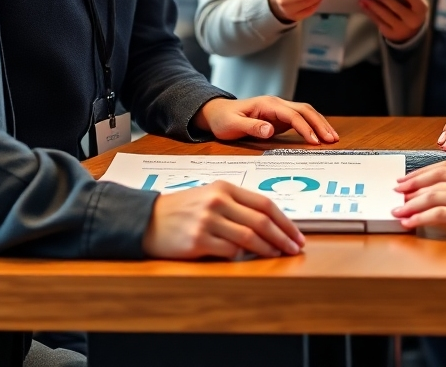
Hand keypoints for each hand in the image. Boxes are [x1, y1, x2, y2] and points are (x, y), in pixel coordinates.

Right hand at [142, 180, 304, 258]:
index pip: (264, 203)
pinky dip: (242, 256)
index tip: (296, 234)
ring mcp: (208, 220)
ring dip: (268, 248)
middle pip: (261, 220)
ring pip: (248, 237)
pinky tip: (248, 258)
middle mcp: (218, 201)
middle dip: (282, 236)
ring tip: (278, 255)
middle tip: (294, 248)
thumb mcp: (211, 196)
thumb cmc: (184, 209)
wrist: (148, 219)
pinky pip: (229, 251)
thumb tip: (269, 223)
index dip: (284, 221)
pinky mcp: (198, 240)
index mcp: (225, 187)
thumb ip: (237, 205)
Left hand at [193, 96, 338, 144]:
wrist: (218, 113)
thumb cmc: (224, 119)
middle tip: (332, 139)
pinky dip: (313, 127)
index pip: (292, 114)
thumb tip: (270, 129)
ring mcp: (280, 110)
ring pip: (306, 113)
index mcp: (268, 104)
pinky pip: (301, 120)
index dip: (305, 127)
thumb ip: (252, 126)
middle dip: (320, 123)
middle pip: (305, 110)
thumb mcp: (233, 125)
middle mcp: (277, 104)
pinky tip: (320, 136)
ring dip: (320, 124)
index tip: (314, 141)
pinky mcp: (281, 118)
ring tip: (332, 138)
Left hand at [359, 0, 427, 42]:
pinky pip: (378, 21)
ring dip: (373, 6)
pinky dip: (369, 12)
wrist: (411, 30)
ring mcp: (400, 28)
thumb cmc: (411, 7)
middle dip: (387, 0)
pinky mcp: (389, 33)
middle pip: (398, 9)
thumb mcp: (414, 1)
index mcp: (420, 10)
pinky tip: (363, 4)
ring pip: (385, 16)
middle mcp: (412, 21)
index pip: (417, 3)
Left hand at [392, 161, 445, 245]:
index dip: (426, 171)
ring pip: (433, 195)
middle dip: (413, 183)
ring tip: (398, 210)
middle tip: (397, 188)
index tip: (412, 177)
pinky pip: (438, 215)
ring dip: (411, 203)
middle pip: (435, 177)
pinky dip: (420, 217)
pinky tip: (410, 222)